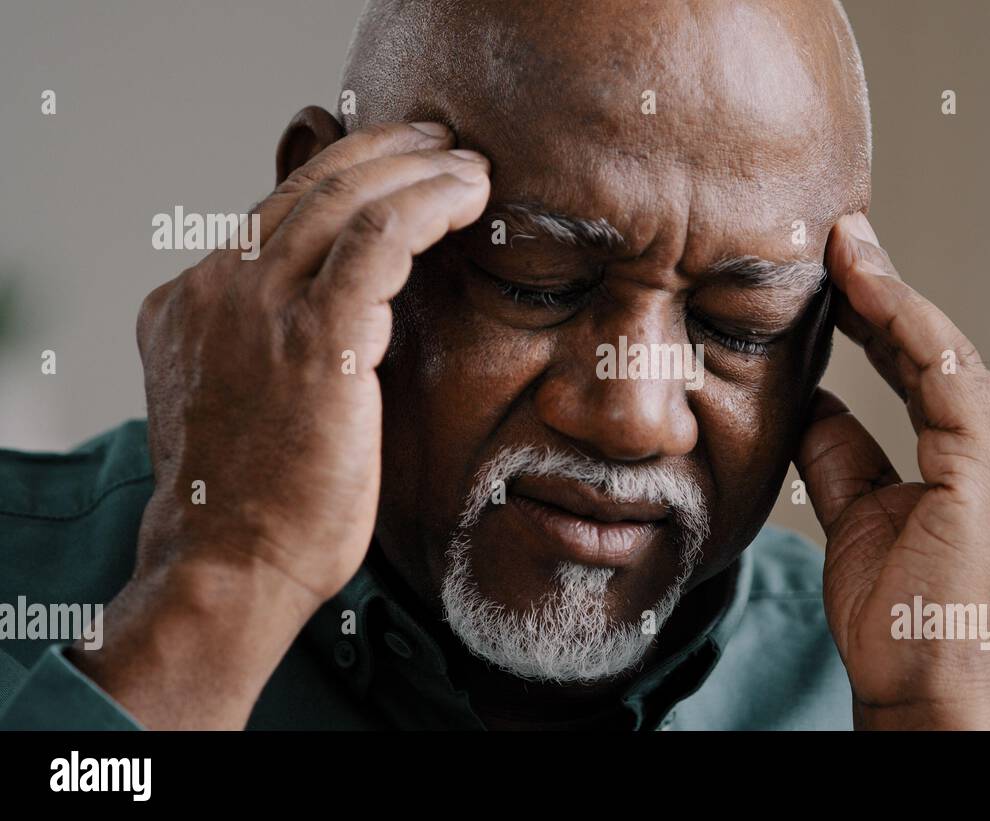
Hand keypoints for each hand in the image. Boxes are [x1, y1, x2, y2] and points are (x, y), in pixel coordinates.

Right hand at [74, 119, 489, 727]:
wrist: (229, 567)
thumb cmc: (255, 504)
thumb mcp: (244, 402)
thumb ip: (270, 345)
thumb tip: (338, 321)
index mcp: (191, 299)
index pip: (278, 213)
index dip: (345, 180)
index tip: (399, 169)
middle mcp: (215, 286)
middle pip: (312, 187)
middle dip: (386, 153)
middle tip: (442, 143)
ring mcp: (257, 305)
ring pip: (348, 198)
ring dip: (419, 169)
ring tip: (470, 165)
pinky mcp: (313, 335)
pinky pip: (380, 236)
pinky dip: (430, 203)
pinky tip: (471, 196)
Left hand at [796, 212, 989, 729]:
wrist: (932, 699)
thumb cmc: (903, 625)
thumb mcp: (864, 515)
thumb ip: (847, 449)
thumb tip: (815, 396)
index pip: (935, 373)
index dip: (885, 320)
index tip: (839, 275)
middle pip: (942, 354)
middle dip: (883, 295)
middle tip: (834, 239)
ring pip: (945, 352)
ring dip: (887, 294)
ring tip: (839, 245)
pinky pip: (944, 372)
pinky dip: (902, 322)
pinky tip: (861, 284)